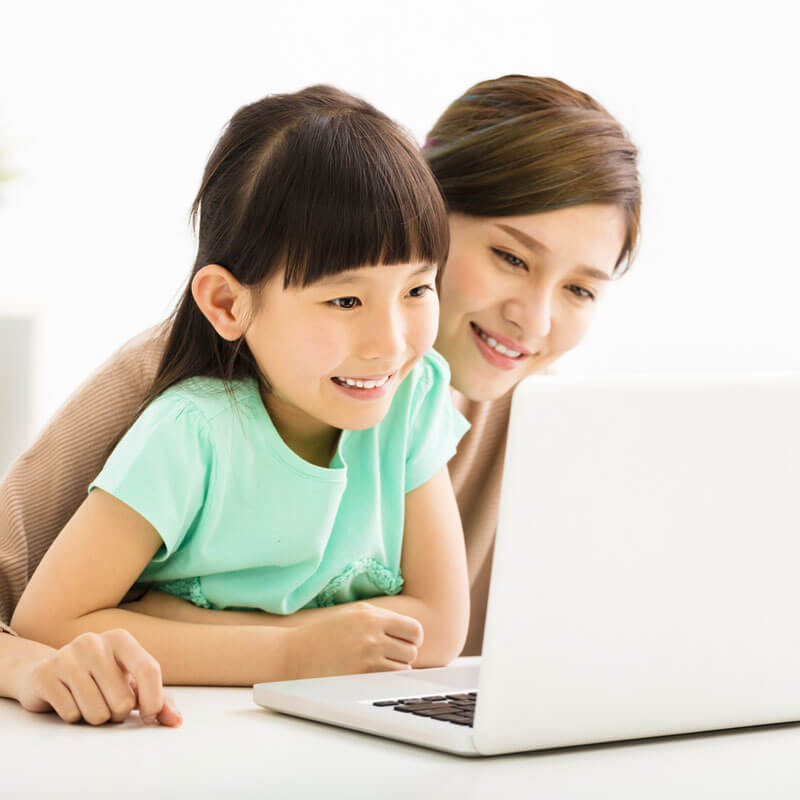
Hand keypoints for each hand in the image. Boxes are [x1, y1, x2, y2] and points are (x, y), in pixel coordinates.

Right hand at [15, 629, 181, 725]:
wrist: (48, 672)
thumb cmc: (100, 679)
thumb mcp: (130, 682)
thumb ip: (158, 699)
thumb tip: (176, 721)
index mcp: (121, 639)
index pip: (149, 670)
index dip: (154, 700)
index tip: (147, 714)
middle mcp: (94, 642)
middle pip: (123, 701)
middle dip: (119, 714)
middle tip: (108, 704)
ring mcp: (67, 656)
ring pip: (96, 713)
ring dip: (96, 718)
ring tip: (89, 703)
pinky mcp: (44, 675)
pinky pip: (71, 715)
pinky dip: (74, 718)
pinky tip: (69, 702)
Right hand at [287, 601, 423, 678]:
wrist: (294, 654)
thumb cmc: (325, 634)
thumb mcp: (353, 614)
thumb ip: (381, 620)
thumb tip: (411, 634)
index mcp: (370, 615)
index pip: (415, 629)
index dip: (413, 638)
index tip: (405, 642)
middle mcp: (372, 634)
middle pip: (412, 650)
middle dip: (404, 654)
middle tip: (388, 655)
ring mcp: (366, 656)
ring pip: (403, 668)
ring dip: (395, 668)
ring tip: (376, 664)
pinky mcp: (360, 676)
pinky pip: (388, 681)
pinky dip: (385, 680)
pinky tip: (370, 674)